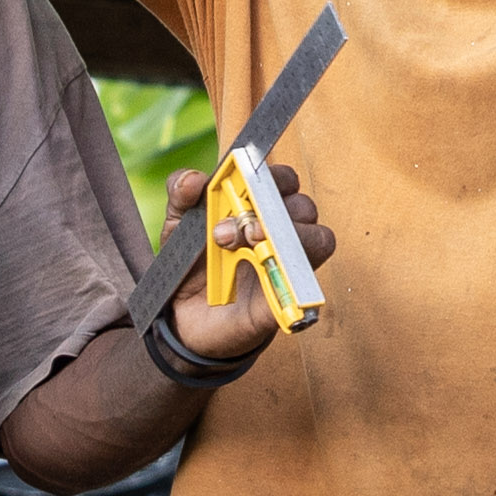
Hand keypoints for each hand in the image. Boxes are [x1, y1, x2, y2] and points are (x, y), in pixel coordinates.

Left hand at [161, 157, 337, 367]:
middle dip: (271, 209)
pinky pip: (307, 282)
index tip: (245, 183)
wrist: (183, 317)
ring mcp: (289, 263)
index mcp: (259, 206)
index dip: (272, 177)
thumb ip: (180, 196)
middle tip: (231, 227)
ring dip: (286, 237)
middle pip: (303, 205)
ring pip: (318, 238)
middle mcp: (281, 231)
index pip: (283, 180)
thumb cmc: (189, 264)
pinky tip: (259, 270)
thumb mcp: (176, 225)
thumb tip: (193, 180)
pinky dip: (289, 274)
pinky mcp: (288, 296)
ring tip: (247, 245)